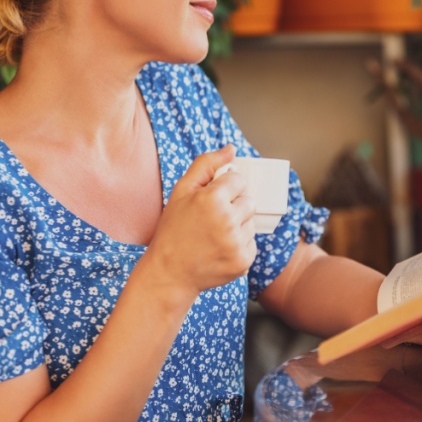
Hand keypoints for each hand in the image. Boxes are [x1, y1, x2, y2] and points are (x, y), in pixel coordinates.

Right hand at [144, 145, 257, 296]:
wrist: (169, 272)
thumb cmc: (174, 229)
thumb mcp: (182, 191)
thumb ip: (206, 164)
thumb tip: (232, 149)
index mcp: (212, 199)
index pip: (238, 179)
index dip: (224, 188)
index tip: (211, 200)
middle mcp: (227, 221)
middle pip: (249, 201)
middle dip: (234, 206)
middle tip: (212, 219)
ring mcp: (236, 243)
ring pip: (251, 222)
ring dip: (237, 226)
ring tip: (213, 235)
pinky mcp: (243, 262)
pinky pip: (252, 243)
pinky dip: (239, 245)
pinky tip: (219, 249)